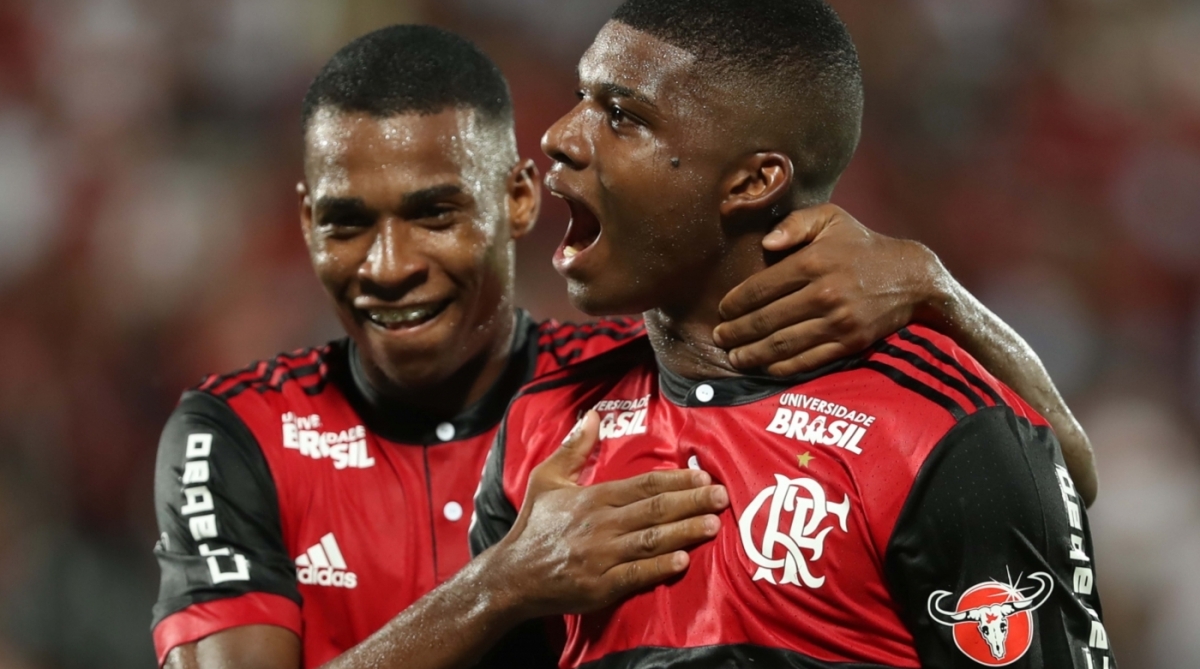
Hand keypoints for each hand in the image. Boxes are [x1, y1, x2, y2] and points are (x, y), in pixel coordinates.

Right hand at [486, 411, 727, 617]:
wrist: (511, 577)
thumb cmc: (533, 526)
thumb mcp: (546, 479)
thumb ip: (573, 448)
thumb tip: (591, 414)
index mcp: (593, 498)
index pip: (643, 485)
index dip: (676, 480)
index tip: (704, 475)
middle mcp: (601, 525)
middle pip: (654, 511)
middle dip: (692, 502)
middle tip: (722, 496)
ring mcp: (601, 558)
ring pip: (651, 541)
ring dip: (685, 532)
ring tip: (714, 525)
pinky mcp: (599, 587)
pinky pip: (635, 576)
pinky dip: (660, 568)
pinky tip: (683, 561)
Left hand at [714, 204, 946, 375]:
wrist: (912, 278)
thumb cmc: (862, 246)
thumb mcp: (832, 218)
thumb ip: (795, 222)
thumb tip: (765, 242)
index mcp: (813, 262)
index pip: (761, 287)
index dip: (736, 302)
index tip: (722, 310)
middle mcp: (823, 293)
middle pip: (767, 319)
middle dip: (737, 332)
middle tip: (719, 338)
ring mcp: (837, 321)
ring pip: (783, 344)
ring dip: (753, 354)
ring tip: (734, 357)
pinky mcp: (849, 343)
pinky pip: (808, 360)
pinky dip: (783, 367)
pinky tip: (765, 367)